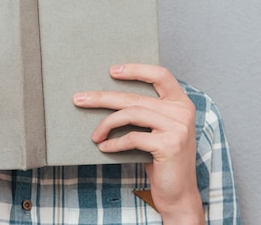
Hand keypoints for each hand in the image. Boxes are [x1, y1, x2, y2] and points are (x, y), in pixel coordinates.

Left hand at [73, 64, 203, 223]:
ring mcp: (178, 128)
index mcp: (180, 103)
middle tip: (79, 99)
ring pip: (130, 114)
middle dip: (102, 98)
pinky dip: (114, 143)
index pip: (160, 75)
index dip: (136, 69)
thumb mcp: (155, 130)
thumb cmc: (161, 158)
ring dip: (106, 124)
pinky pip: (132, 137)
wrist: (178, 192)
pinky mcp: (169, 145)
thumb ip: (144, 111)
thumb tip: (104, 96)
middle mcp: (182, 112)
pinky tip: (104, 147)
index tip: (111, 70)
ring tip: (94, 135)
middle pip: (134, 97)